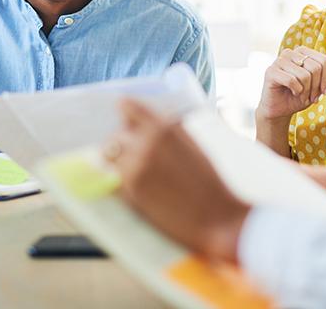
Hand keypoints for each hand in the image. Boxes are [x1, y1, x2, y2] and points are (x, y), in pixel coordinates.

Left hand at [106, 99, 249, 261]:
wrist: (217, 217)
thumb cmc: (210, 181)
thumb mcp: (192, 145)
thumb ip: (169, 131)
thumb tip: (147, 122)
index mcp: (163, 129)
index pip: (127, 107)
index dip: (126, 113)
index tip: (125, 118)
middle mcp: (145, 145)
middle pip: (115, 136)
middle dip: (122, 143)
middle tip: (131, 152)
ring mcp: (134, 169)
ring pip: (109, 158)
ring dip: (118, 162)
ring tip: (134, 171)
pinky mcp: (129, 193)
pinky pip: (112, 181)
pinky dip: (119, 182)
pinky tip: (137, 187)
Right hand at [257, 46, 325, 121]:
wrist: (280, 109)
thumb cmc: (299, 95)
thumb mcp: (319, 86)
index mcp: (302, 52)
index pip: (324, 60)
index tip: (325, 92)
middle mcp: (290, 52)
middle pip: (315, 67)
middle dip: (317, 87)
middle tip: (313, 97)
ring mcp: (279, 60)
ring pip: (305, 75)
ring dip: (307, 91)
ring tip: (302, 96)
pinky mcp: (270, 71)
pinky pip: (292, 81)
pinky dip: (297, 91)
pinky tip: (293, 93)